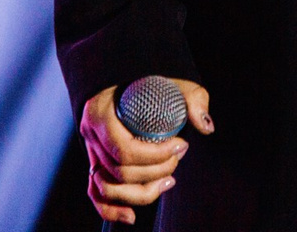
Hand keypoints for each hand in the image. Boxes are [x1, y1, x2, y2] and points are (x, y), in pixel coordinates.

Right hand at [80, 79, 213, 224]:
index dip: (156, 156)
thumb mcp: (174, 82)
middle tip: (178, 159)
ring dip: (139, 193)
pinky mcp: (95, 164)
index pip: (124, 149)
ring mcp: (91, 151)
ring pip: (107, 187)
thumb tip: (205, 126)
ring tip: (168, 181)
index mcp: (101, 112)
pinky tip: (131, 216)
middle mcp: (91, 134)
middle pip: (119, 171)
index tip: (181, 146)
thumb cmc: (150, 80)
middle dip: (154, 171)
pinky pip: (95, 194)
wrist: (127, 79)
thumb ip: (192, 98)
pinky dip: (110, 210)